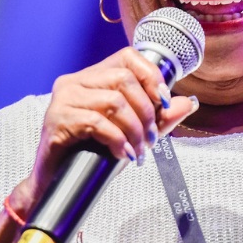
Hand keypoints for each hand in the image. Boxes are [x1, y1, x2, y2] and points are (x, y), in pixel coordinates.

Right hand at [14, 47, 197, 210]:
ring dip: (135, 129)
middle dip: (146, 111)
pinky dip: (117, 140)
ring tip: (139, 150)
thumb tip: (187, 103)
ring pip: (114, 101)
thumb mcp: (132, 133)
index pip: (128, 57)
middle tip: (151, 139)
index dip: (151, 76)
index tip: (164, 102)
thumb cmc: (91, 155)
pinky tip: (122, 153)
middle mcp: (74, 82)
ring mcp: (63, 100)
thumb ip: (158, 118)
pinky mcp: (56, 121)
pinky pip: (97, 122)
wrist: (55, 185)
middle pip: (124, 79)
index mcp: (91, 77)